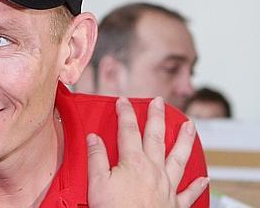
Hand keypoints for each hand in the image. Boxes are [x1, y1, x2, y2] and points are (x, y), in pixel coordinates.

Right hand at [87, 97, 208, 207]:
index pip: (128, 130)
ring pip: (179, 158)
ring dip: (185, 141)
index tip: (123, 101)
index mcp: (133, 162)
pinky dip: (197, 185)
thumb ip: (96, 158)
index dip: (125, 112)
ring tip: (191, 127)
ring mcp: (166, 186)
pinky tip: (204, 179)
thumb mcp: (97, 183)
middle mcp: (153, 170)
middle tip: (159, 103)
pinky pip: (189, 193)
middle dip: (157, 117)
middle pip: (156, 137)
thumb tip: (94, 139)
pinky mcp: (174, 204)